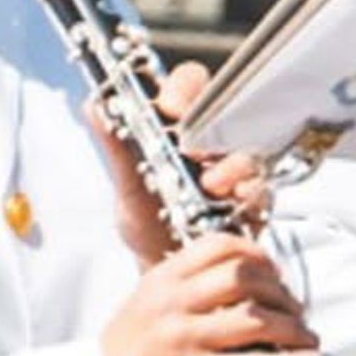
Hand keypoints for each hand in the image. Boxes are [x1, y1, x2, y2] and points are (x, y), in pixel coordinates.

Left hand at [97, 61, 271, 259]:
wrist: (168, 270)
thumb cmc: (149, 225)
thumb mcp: (128, 187)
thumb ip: (115, 147)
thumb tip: (95, 106)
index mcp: (179, 128)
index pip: (188, 85)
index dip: (182, 89)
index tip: (169, 107)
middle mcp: (211, 142)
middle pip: (225, 107)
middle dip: (211, 123)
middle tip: (192, 145)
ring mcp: (235, 169)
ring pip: (246, 147)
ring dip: (230, 164)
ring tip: (210, 183)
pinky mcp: (253, 198)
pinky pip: (261, 186)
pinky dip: (247, 192)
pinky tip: (231, 202)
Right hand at [102, 233, 318, 355]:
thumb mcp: (144, 309)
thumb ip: (184, 295)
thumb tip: (237, 295)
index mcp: (161, 281)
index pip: (219, 246)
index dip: (257, 254)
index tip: (274, 271)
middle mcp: (173, 303)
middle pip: (245, 276)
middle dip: (281, 292)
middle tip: (294, 308)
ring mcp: (183, 337)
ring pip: (256, 319)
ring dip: (293, 328)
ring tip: (306, 338)